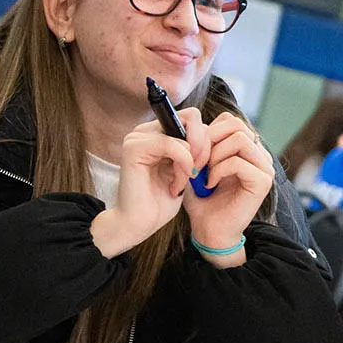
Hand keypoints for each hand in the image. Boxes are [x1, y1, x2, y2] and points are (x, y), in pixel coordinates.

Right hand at [92, 117, 194, 257]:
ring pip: (184, 135)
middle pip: (192, 118)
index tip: (204, 166)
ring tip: (182, 183)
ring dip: (191, 162)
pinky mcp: (133, 148)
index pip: (192, 118)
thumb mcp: (184, 169)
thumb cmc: (161, 201)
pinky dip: (182, 166)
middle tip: (197, 172)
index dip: (206, 140)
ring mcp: (137, 137)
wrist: (139, 225)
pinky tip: (176, 186)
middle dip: (203, 147)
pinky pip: (172, 145)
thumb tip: (209, 129)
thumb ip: (192, 148)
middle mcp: (145, 130)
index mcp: (157, 132)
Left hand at [181, 111, 274, 263]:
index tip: (194, 151)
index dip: (208, 130)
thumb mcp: (199, 164)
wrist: (209, 231)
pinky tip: (211, 184)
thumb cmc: (203, 199)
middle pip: (236, 124)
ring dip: (215, 155)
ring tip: (205, 173)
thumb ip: (201, 143)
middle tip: (198, 161)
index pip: (230, 120)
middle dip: (210, 140)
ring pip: (240, 139)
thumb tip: (194, 122)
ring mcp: (265, 168)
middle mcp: (260, 155)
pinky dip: (219, 171)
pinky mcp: (262, 182)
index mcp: (247, 149)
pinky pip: (238, 162)